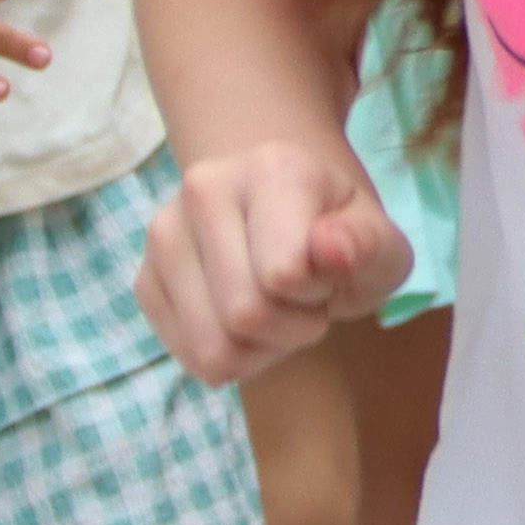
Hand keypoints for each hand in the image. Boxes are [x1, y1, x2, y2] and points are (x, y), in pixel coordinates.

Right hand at [142, 132, 414, 382]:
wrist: (287, 213)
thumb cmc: (341, 235)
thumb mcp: (380, 244)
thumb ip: (368, 247)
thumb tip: (330, 249)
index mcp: (272, 167)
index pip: (284, 275)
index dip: (317, 294)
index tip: (327, 272)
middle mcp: (204, 188)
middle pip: (244, 315)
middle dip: (291, 327)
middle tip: (306, 298)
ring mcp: (164, 232)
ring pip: (212, 347)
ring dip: (260, 348)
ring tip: (277, 307)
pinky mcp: (144, 278)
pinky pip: (190, 357)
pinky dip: (230, 357)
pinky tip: (245, 320)